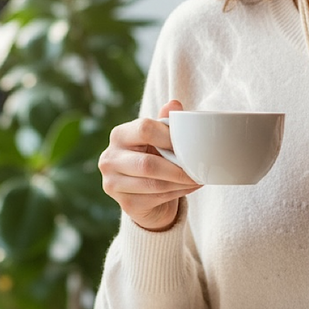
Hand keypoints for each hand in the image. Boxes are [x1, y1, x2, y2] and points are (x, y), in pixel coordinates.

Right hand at [98, 100, 200, 230]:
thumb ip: (165, 122)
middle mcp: (109, 158)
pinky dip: (177, 193)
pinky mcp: (124, 204)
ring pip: (155, 184)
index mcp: (119, 135)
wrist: (143, 194)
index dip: (170, 136)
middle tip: (199, 168)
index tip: (189, 143)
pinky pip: (156, 198)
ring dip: (181, 182)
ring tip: (198, 178)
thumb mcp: (159, 138)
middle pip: (148, 163)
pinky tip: (188, 187)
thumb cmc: (153, 157)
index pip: (144, 129)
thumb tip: (175, 104)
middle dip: (178, 168)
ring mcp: (113, 183)